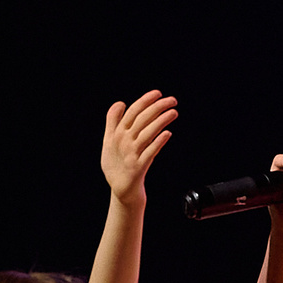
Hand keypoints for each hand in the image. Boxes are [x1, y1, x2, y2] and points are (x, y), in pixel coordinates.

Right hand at [102, 89, 178, 206]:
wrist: (120, 189)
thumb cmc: (116, 163)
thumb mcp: (108, 141)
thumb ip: (113, 122)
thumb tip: (120, 103)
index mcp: (116, 134)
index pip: (132, 112)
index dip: (144, 101)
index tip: (157, 93)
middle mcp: (123, 142)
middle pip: (141, 119)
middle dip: (157, 107)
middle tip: (172, 100)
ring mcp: (131, 154)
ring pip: (147, 133)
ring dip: (161, 121)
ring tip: (174, 112)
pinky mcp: (139, 167)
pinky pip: (150, 152)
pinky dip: (158, 142)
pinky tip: (168, 134)